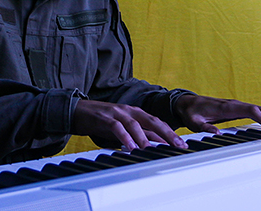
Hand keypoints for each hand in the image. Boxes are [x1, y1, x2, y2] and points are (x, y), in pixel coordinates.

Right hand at [71, 99, 188, 149]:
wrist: (78, 111)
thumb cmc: (102, 121)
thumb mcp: (123, 128)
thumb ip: (138, 135)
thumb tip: (155, 146)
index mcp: (135, 112)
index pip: (157, 122)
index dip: (170, 133)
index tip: (182, 144)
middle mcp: (129, 111)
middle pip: (152, 121)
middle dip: (166, 134)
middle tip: (177, 146)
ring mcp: (117, 113)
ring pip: (135, 124)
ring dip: (145, 138)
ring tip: (154, 150)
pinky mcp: (105, 118)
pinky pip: (117, 128)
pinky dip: (124, 137)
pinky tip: (130, 147)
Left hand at [173, 94, 260, 134]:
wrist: (186, 103)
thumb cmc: (190, 113)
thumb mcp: (193, 122)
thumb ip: (204, 127)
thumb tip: (217, 133)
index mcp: (227, 107)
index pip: (250, 111)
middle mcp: (235, 104)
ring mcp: (237, 106)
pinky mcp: (238, 109)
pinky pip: (256, 112)